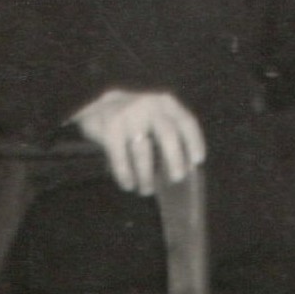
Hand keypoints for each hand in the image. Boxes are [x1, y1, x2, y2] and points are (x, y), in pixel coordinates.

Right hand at [73, 89, 204, 195]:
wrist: (96, 107)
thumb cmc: (137, 120)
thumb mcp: (156, 117)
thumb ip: (172, 133)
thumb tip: (188, 168)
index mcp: (166, 104)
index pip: (186, 122)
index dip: (194, 142)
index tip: (197, 161)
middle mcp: (149, 106)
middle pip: (167, 134)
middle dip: (174, 159)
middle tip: (176, 178)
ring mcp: (128, 115)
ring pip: (142, 150)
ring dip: (146, 174)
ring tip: (147, 190)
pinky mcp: (109, 127)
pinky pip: (120, 155)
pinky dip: (125, 173)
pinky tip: (128, 185)